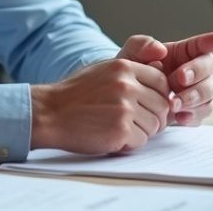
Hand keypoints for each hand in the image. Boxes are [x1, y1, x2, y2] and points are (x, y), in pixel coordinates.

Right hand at [30, 57, 170, 153]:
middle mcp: (127, 85)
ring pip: (154, 125)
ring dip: (141, 132)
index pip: (162, 82)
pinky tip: (112, 138)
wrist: (50, 113)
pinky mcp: (120, 130)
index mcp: (124, 67)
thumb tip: (160, 74)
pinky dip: (129, 144)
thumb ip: (131, 71)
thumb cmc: (76, 94)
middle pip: (162, 106)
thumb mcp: (103, 70)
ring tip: (120, 129)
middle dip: (153, 117)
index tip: (149, 106)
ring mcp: (124, 108)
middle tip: (136, 123)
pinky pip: (141, 141)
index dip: (159, 97)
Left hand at [115, 31, 212, 125]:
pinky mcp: (193, 112)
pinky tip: (179, 117)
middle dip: (197, 75)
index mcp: (183, 53)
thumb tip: (160, 50)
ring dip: (195, 98)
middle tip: (178, 80)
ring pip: (211, 94)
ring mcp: (197, 92)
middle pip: (210, 71)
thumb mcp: (129, 54)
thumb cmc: (130, 73)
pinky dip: (193, 116)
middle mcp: (195, 72)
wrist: (124, 101)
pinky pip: (203, 114)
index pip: (202, 45)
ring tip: (174, 104)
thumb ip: (141, 46)